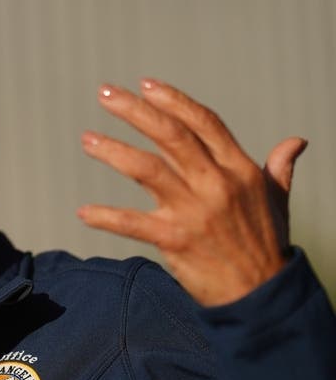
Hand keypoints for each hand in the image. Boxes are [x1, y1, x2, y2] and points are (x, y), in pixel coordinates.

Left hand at [77, 78, 306, 305]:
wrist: (262, 295)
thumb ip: (278, 168)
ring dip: (113, 151)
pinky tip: (83, 212)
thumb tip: (296, 142)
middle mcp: (217, 183)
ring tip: (87, 139)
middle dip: (136, 110)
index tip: (145, 84)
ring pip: (147, 169)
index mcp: (239, 169)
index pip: (203, 123)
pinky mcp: (176, 240)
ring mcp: (195, 211)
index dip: (173, 100)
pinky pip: (133, 224)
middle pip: (171, 135)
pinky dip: (106, 217)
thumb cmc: (265, 245)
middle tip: (106, 92)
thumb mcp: (278, 200)